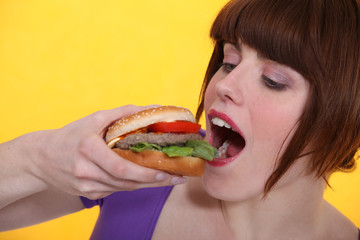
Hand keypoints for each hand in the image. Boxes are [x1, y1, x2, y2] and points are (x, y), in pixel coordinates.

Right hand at [26, 105, 185, 199]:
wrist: (41, 157)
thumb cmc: (71, 135)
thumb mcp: (95, 118)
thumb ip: (123, 113)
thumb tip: (151, 108)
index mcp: (88, 149)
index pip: (121, 167)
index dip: (145, 173)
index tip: (166, 172)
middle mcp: (86, 171)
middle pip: (126, 182)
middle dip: (154, 181)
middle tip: (176, 178)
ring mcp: (86, 186)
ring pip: (123, 188)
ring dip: (146, 184)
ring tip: (167, 178)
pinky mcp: (87, 194)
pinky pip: (115, 190)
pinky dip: (131, 184)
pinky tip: (144, 179)